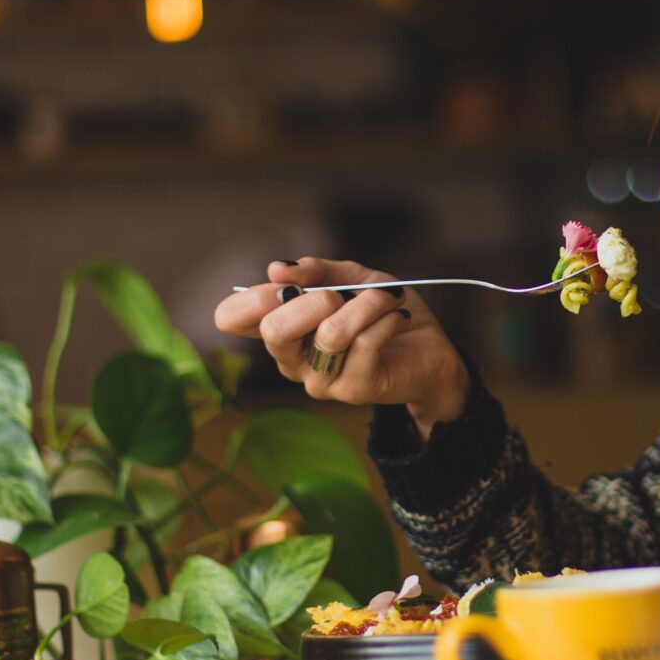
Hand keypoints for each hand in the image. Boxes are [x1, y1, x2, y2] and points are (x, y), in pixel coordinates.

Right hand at [213, 258, 467, 433]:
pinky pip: (365, 343)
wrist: (429, 350)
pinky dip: (385, 318)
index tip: (286, 283)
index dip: (251, 297)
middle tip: (340, 293)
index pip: (231, 319)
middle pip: (273, 330)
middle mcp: (291, 360)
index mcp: (281, 329)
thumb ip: (317, 270)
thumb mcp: (351, 278)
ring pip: (330, 334)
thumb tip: (276, 269)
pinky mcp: (353, 390)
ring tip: (387, 297)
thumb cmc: (382, 312)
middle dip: (312, 299)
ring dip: (365, 304)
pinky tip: (397, 316)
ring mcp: (320, 380)